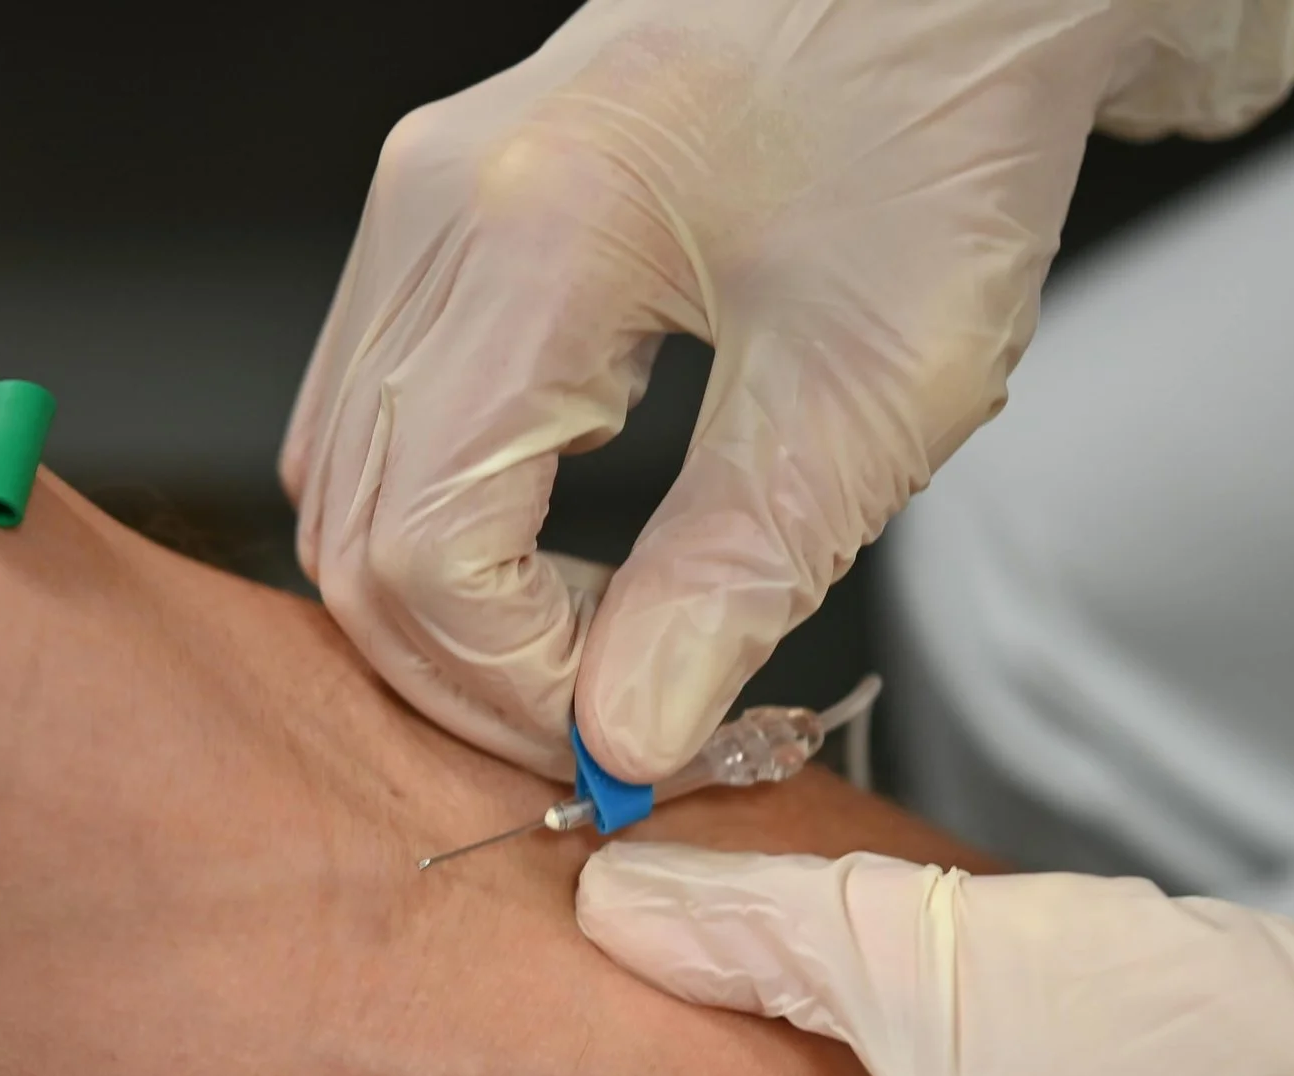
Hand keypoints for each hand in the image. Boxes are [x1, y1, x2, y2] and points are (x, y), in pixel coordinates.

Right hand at [283, 0, 1293, 780]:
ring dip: (449, 607)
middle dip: (473, 672)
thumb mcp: (870, 385)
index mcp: (529, 238)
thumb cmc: (946, 117)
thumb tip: (624, 734)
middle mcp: (437, 209)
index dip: (513, 688)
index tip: (634, 739)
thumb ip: (733, 578)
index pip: (423, 549)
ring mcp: (426, 203)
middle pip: (352, 530)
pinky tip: (558, 554)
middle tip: (618, 727)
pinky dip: (445, 521)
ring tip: (600, 649)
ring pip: (347, 478)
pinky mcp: (452, 213)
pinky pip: (380, 413)